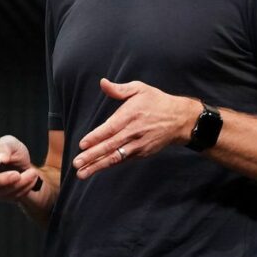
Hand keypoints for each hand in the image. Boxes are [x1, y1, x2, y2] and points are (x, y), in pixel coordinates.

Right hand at [0, 135, 41, 201]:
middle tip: (17, 175)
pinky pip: (11, 196)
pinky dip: (24, 187)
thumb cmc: (14, 153)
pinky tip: (31, 179)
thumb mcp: (12, 144)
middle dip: (2, 179)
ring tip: (32, 173)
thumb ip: (4, 147)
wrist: (27, 168)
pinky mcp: (0, 196)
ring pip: (0, 191)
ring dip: (20, 183)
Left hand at [72, 78, 192, 179]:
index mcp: (131, 115)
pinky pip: (123, 160)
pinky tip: (97, 169)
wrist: (179, 119)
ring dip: (98, 166)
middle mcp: (133, 132)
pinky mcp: (142, 153)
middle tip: (76, 164)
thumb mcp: (140, 89)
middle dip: (92, 156)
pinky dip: (110, 165)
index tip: (82, 145)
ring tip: (82, 173)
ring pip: (115, 157)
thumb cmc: (157, 101)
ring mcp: (138, 145)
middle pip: (110, 146)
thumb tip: (102, 83)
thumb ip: (119, 89)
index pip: (110, 128)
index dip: (96, 137)